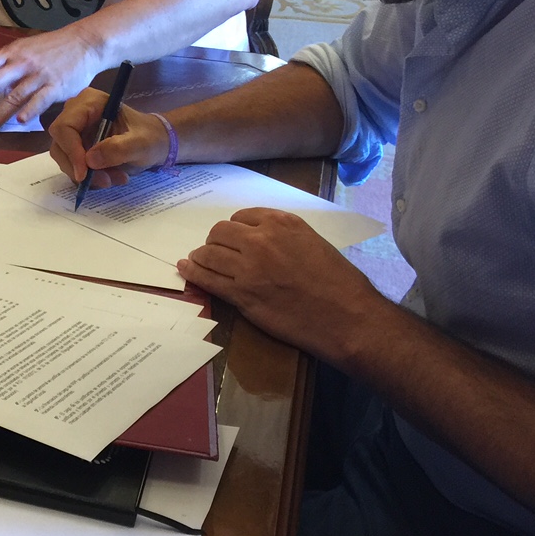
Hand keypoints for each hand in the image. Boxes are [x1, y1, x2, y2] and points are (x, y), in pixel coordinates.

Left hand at [0, 29, 103, 133]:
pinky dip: (29, 111)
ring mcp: (39, 76)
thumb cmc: (48, 48)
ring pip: (14, 96)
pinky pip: (40, 100)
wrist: (85, 43)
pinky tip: (20, 122)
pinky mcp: (56, 87)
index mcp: (11, 53)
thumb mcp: (17, 48)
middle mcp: (22, 63)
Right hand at [48, 91, 170, 188]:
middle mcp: (76, 113)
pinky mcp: (76, 146)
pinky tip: (110, 176)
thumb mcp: (140, 144)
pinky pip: (72, 165)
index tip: (85, 174)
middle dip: (80, 167)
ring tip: (115, 178)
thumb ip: (118, 149)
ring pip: (64, 158)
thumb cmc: (150, 137)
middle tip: (106, 181)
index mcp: (90, 102)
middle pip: (60, 144)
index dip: (71, 151)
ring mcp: (75, 130)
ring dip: (87, 174)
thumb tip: (89, 160)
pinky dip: (90, 176)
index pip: (64, 127)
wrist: (156, 143)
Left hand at [177, 208, 388, 361]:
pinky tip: (186, 269)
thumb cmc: (341, 283)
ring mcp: (248, 268)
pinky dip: (192, 272)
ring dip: (200, 256)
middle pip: (219, 232)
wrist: (349, 318)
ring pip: (208, 253)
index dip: (234, 228)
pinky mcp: (241, 294)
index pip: (242, 217)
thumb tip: (263, 239)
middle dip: (215, 240)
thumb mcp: (314, 243)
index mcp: (282, 224)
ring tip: (197, 260)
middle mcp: (261, 240)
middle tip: (215, 251)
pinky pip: (207, 279)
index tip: (232, 237)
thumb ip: (285, 237)